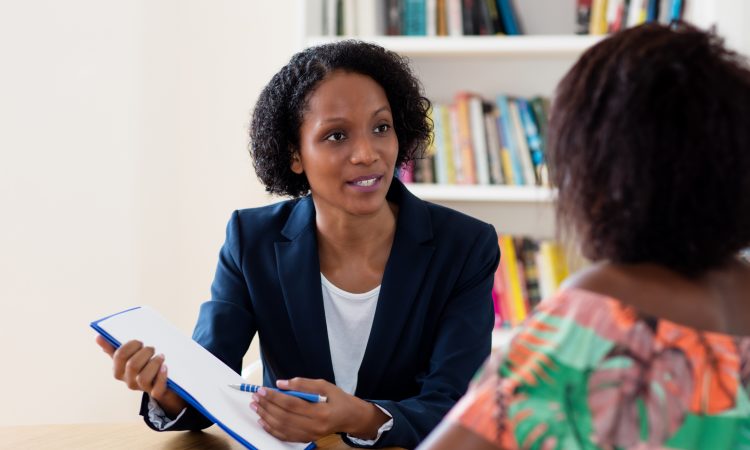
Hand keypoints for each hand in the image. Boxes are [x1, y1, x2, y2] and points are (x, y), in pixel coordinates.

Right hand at [95, 335, 185, 416]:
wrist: (162, 384)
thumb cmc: (143, 366)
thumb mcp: (128, 357)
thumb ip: (113, 348)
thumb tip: (98, 336)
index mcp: (119, 371)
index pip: (119, 355)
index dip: (131, 345)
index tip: (140, 341)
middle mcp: (129, 381)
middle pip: (132, 365)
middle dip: (144, 353)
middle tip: (152, 348)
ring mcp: (142, 388)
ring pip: (143, 378)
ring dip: (154, 363)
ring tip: (161, 356)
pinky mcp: (157, 393)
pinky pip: (157, 389)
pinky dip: (162, 377)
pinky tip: (165, 367)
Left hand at [251, 377, 388, 442]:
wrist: (349, 417)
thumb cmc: (337, 399)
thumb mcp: (324, 385)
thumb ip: (302, 384)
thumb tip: (281, 384)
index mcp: (321, 412)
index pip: (292, 404)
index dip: (275, 397)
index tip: (262, 389)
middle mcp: (314, 426)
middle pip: (284, 417)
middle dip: (267, 406)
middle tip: (256, 396)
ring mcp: (309, 435)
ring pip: (282, 428)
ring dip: (266, 417)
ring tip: (256, 406)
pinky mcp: (306, 439)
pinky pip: (285, 436)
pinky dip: (271, 429)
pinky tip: (263, 420)